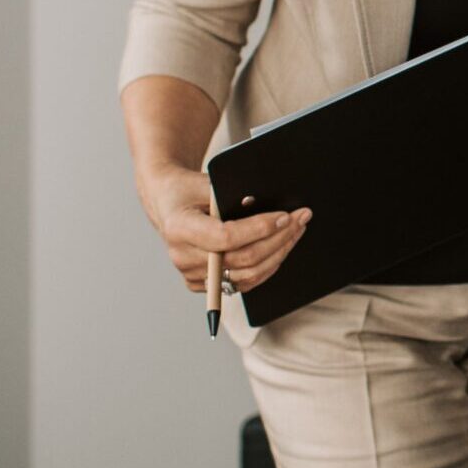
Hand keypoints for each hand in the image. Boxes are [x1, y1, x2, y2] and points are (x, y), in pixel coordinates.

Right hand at [138, 164, 310, 292]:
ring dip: (278, 254)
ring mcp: (191, 274)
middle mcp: (182, 256)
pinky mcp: (201, 284)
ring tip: (295, 232)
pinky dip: (266, 267)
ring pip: (247, 275)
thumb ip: (233, 197)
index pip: (226, 237)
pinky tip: (280, 248)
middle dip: (278, 239)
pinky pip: (242, 283)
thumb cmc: (188, 190)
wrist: (167, 204)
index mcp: (179, 228)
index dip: (260, 229)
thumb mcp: (207, 183)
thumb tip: (271, 211)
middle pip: (243, 259)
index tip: (285, 216)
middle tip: (300, 220)